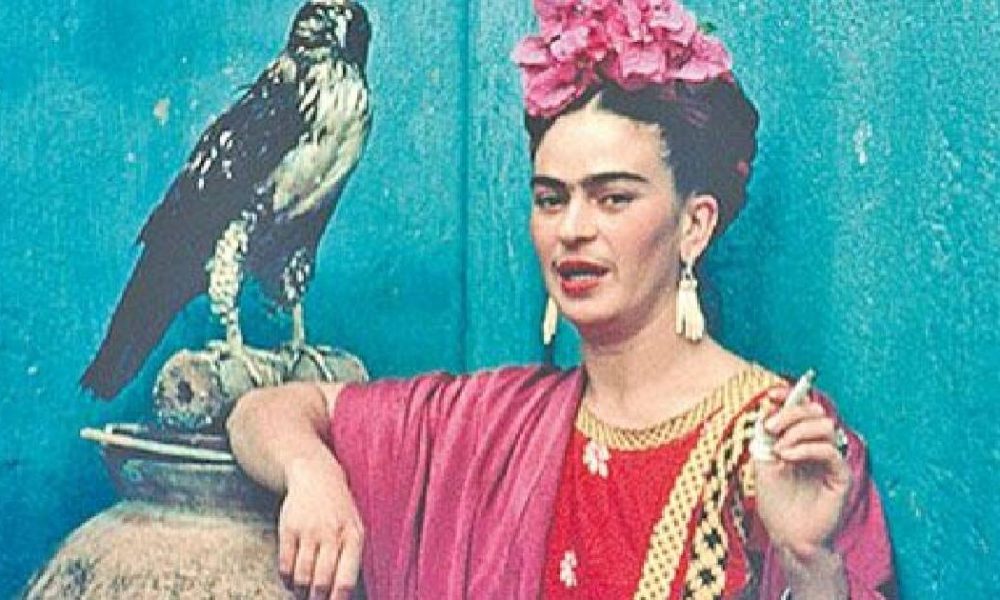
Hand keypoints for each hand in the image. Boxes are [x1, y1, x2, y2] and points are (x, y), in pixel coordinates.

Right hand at [279, 455, 363, 599]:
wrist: (316, 476)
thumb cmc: (339, 510)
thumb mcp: (355, 528)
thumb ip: (351, 558)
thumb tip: (343, 594)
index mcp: (353, 537)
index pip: (346, 579)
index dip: (338, 599)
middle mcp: (332, 534)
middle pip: (322, 581)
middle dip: (317, 598)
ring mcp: (309, 530)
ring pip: (302, 576)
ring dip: (300, 590)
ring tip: (302, 592)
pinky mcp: (288, 528)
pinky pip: (285, 564)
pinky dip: (287, 577)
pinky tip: (291, 577)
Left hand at [754, 387, 850, 561]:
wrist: (787, 535)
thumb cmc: (776, 502)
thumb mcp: (762, 462)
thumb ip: (765, 437)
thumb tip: (767, 410)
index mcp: (799, 439)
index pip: (801, 407)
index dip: (789, 395)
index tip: (771, 395)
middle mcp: (817, 445)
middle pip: (815, 411)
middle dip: (790, 413)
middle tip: (771, 427)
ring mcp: (830, 459)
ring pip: (825, 426)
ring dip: (798, 431)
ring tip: (780, 450)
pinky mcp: (840, 475)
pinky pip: (830, 451)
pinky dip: (806, 448)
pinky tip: (788, 457)